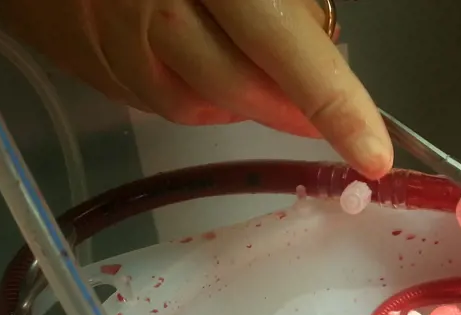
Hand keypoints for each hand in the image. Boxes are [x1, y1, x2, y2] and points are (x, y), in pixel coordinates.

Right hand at [0, 0, 392, 177]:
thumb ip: (288, 4)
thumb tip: (323, 48)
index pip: (285, 50)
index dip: (334, 105)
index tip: (373, 155)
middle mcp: (157, 12)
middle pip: (239, 90)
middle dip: (287, 107)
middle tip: (317, 111)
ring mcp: (113, 43)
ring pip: (196, 105)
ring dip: (236, 97)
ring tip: (239, 56)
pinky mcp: (87, 63)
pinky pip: (154, 99)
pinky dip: (189, 90)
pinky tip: (189, 58)